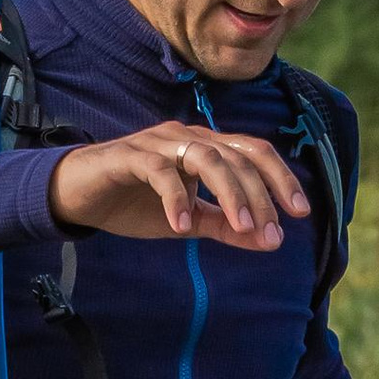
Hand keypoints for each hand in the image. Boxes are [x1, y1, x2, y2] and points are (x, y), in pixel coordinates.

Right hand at [49, 125, 311, 251]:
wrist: (78, 195)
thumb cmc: (135, 203)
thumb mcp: (188, 220)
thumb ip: (227, 226)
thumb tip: (270, 241)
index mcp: (205, 148)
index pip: (253, 152)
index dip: (279, 177)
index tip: (300, 212)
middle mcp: (186, 138)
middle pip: (235, 156)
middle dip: (259, 194)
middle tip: (271, 231)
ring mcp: (157, 143)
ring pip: (205, 157)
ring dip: (229, 193)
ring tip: (242, 227)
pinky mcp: (128, 156)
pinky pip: (159, 171)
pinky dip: (175, 197)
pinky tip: (182, 226)